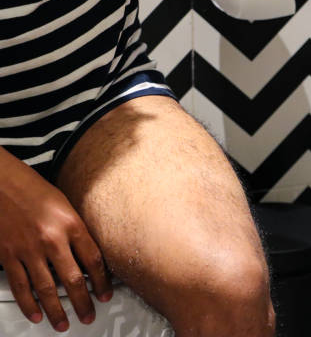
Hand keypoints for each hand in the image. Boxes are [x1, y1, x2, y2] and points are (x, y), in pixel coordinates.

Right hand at [0, 148, 112, 331]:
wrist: (0, 182)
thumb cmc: (34, 190)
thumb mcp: (66, 206)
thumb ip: (76, 232)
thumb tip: (87, 258)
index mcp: (72, 224)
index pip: (94, 260)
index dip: (102, 282)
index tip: (105, 294)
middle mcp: (52, 239)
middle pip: (73, 279)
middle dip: (83, 302)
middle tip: (88, 315)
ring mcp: (28, 249)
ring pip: (46, 288)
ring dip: (56, 310)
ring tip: (63, 324)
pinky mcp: (7, 255)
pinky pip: (20, 285)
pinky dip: (28, 303)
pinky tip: (36, 314)